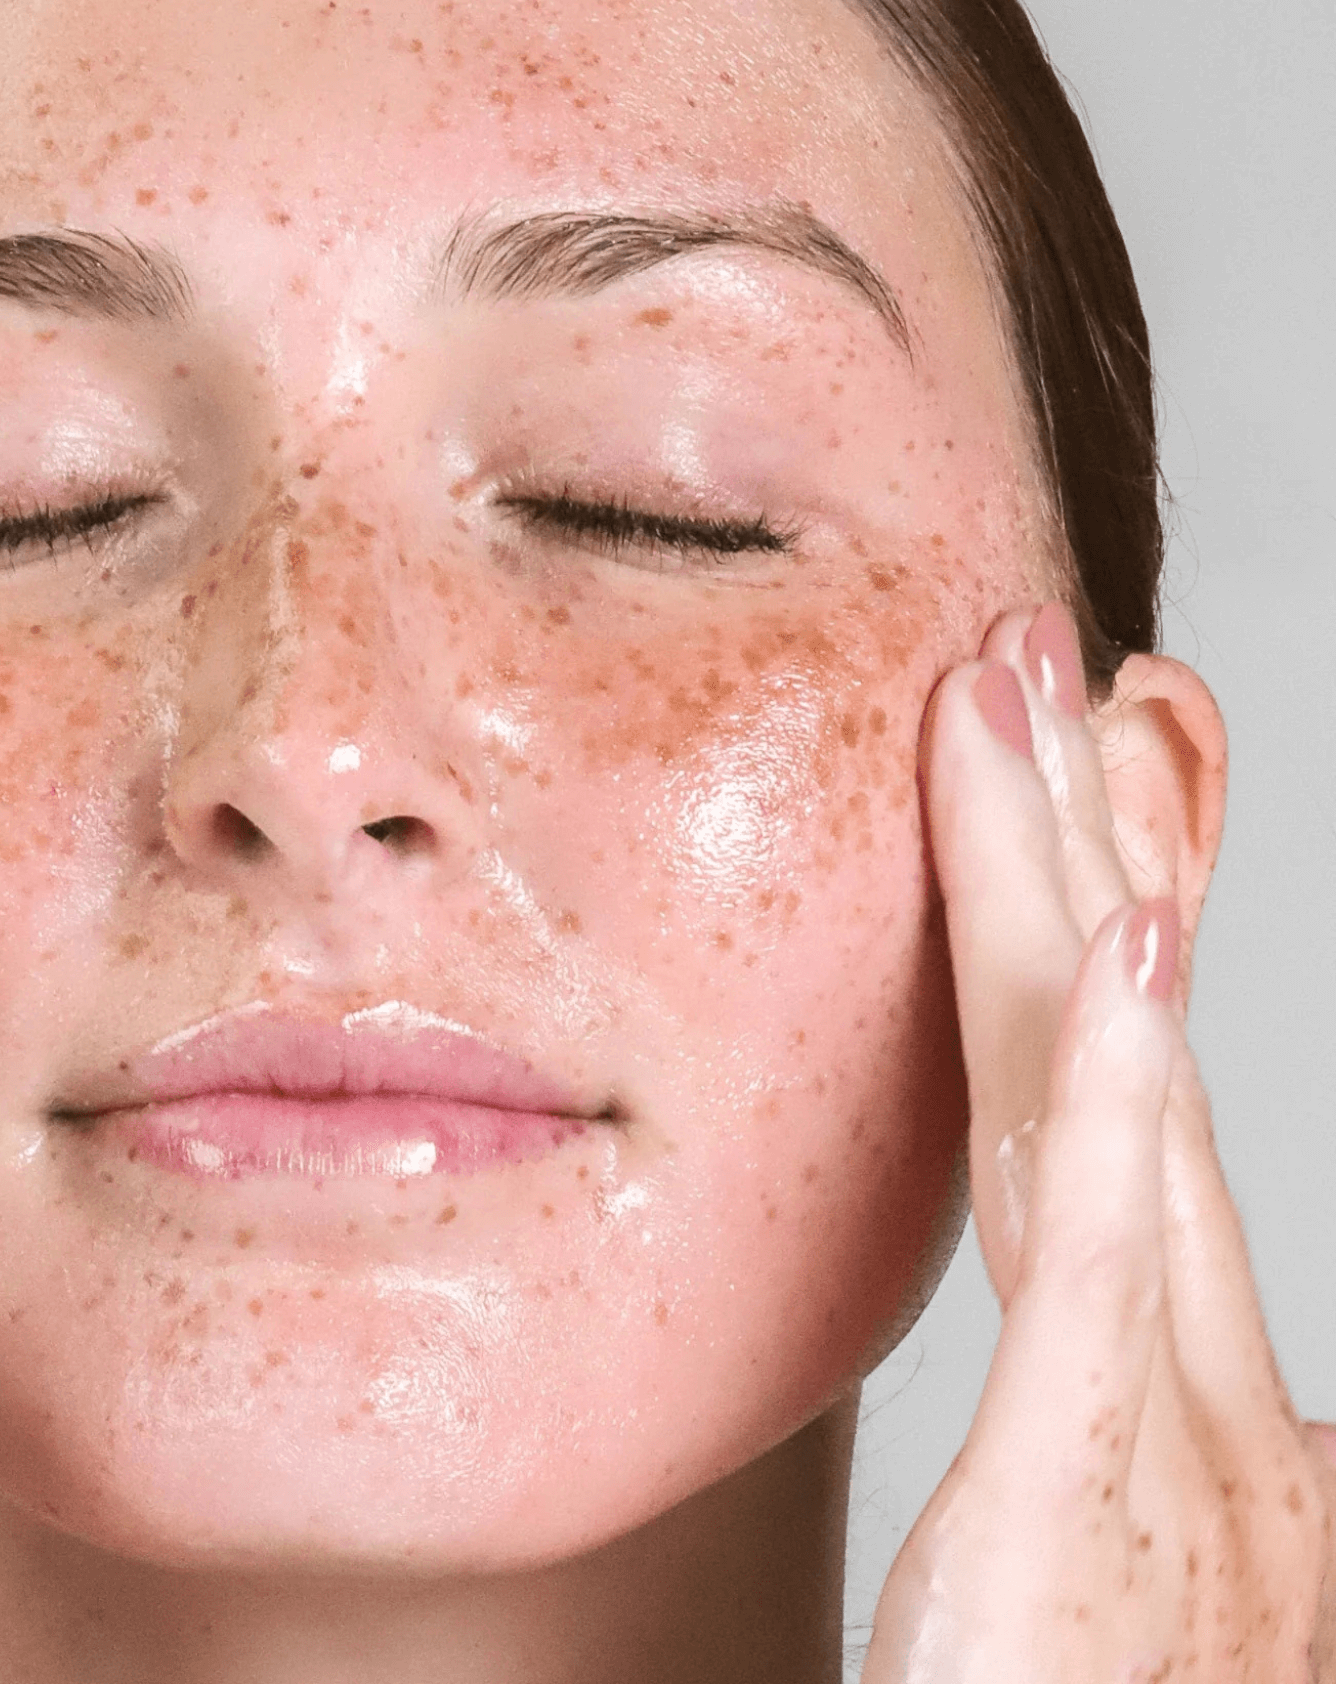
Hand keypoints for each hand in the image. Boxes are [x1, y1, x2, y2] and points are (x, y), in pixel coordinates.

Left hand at [866, 602, 1334, 1679]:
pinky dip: (1132, 1092)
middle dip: (1082, 837)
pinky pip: (1114, 1252)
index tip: (1062, 773)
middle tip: (1039, 657)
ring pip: (1100, 1086)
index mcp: (1165, 1378)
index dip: (1096, 918)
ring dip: (1078, 880)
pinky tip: (1141, 950)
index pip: (1104, 1090)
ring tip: (1046, 705)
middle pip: (1111, 1040)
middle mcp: (1185, 1367)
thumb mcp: (1086, 1565)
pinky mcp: (1105, 1476)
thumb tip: (1113, 1311)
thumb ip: (1089, 1426)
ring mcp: (1169, 1416)